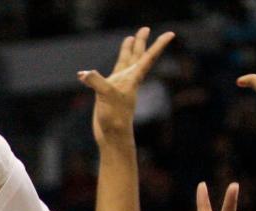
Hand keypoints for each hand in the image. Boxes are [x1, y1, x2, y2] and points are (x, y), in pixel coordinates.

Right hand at [79, 27, 174, 145]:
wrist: (112, 136)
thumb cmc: (115, 117)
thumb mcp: (106, 96)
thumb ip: (96, 81)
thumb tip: (83, 74)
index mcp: (132, 78)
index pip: (148, 57)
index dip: (159, 45)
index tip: (171, 34)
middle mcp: (127, 80)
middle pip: (136, 56)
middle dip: (140, 42)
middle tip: (145, 29)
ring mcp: (118, 86)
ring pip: (124, 63)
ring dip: (128, 51)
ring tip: (130, 38)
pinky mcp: (108, 93)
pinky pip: (109, 75)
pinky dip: (106, 69)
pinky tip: (100, 67)